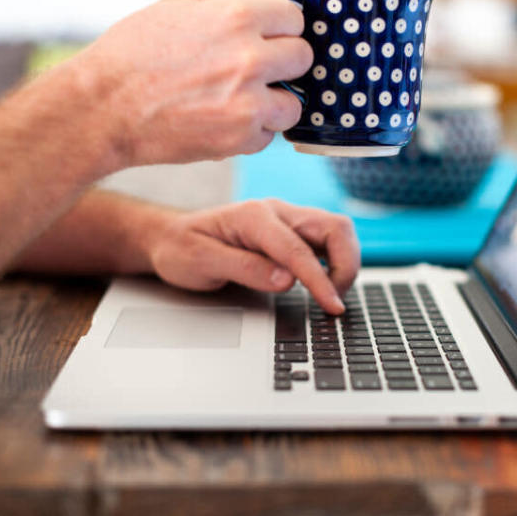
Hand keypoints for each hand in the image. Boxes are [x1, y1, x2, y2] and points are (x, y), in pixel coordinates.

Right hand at [72, 0, 312, 166]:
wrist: (102, 109)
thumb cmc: (132, 55)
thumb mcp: (178, 5)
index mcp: (237, 18)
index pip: (294, 15)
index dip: (278, 24)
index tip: (264, 33)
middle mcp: (249, 59)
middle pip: (303, 57)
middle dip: (282, 60)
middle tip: (252, 66)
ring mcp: (247, 102)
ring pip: (294, 102)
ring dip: (273, 101)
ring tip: (238, 97)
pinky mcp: (239, 139)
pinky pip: (268, 135)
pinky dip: (251, 131)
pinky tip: (221, 119)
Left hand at [148, 200, 358, 313]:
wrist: (171, 238)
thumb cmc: (181, 248)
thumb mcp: (200, 262)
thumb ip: (245, 268)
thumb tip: (287, 280)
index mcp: (254, 216)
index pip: (298, 249)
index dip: (319, 280)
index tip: (332, 305)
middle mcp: (277, 212)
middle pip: (334, 227)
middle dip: (346, 264)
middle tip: (334, 300)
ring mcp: (287, 220)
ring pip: (337, 232)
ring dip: (344, 263)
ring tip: (330, 294)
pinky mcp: (292, 232)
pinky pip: (327, 241)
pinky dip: (336, 262)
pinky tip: (325, 283)